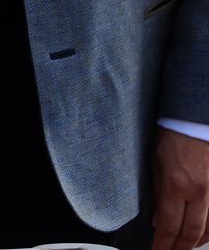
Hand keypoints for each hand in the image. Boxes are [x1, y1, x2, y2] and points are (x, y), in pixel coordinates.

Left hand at [152, 128, 208, 249]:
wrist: (195, 121)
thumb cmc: (172, 138)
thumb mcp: (154, 165)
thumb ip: (156, 194)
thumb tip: (156, 221)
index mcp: (176, 186)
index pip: (168, 226)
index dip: (162, 245)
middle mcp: (199, 193)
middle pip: (190, 233)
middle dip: (177, 248)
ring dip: (195, 242)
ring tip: (182, 247)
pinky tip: (203, 235)